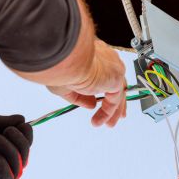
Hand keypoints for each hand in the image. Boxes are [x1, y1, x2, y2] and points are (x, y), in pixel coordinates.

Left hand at [0, 114, 32, 178]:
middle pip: (25, 154)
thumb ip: (1, 122)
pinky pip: (7, 176)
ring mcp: (2, 178)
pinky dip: (2, 162)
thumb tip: (22, 119)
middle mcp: (6, 166)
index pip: (26, 144)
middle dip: (19, 139)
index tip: (22, 124)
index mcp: (5, 150)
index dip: (27, 135)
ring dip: (10, 148)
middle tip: (5, 131)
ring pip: (19, 165)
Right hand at [11, 0, 127, 127]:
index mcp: (95, 54)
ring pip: (119, 91)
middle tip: (118, 114)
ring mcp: (113, 67)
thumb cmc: (60, 65)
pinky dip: (107, 112)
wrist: (66, 58)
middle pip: (117, 82)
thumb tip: (91, 104)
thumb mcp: (65, 85)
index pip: (104, 72)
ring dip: (114, 110)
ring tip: (108, 124)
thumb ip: (80, 96)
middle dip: (118, 99)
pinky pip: (115, 99)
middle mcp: (106, 58)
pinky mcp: (115, 78)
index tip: (98, 101)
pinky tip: (98, 121)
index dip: (104, 88)